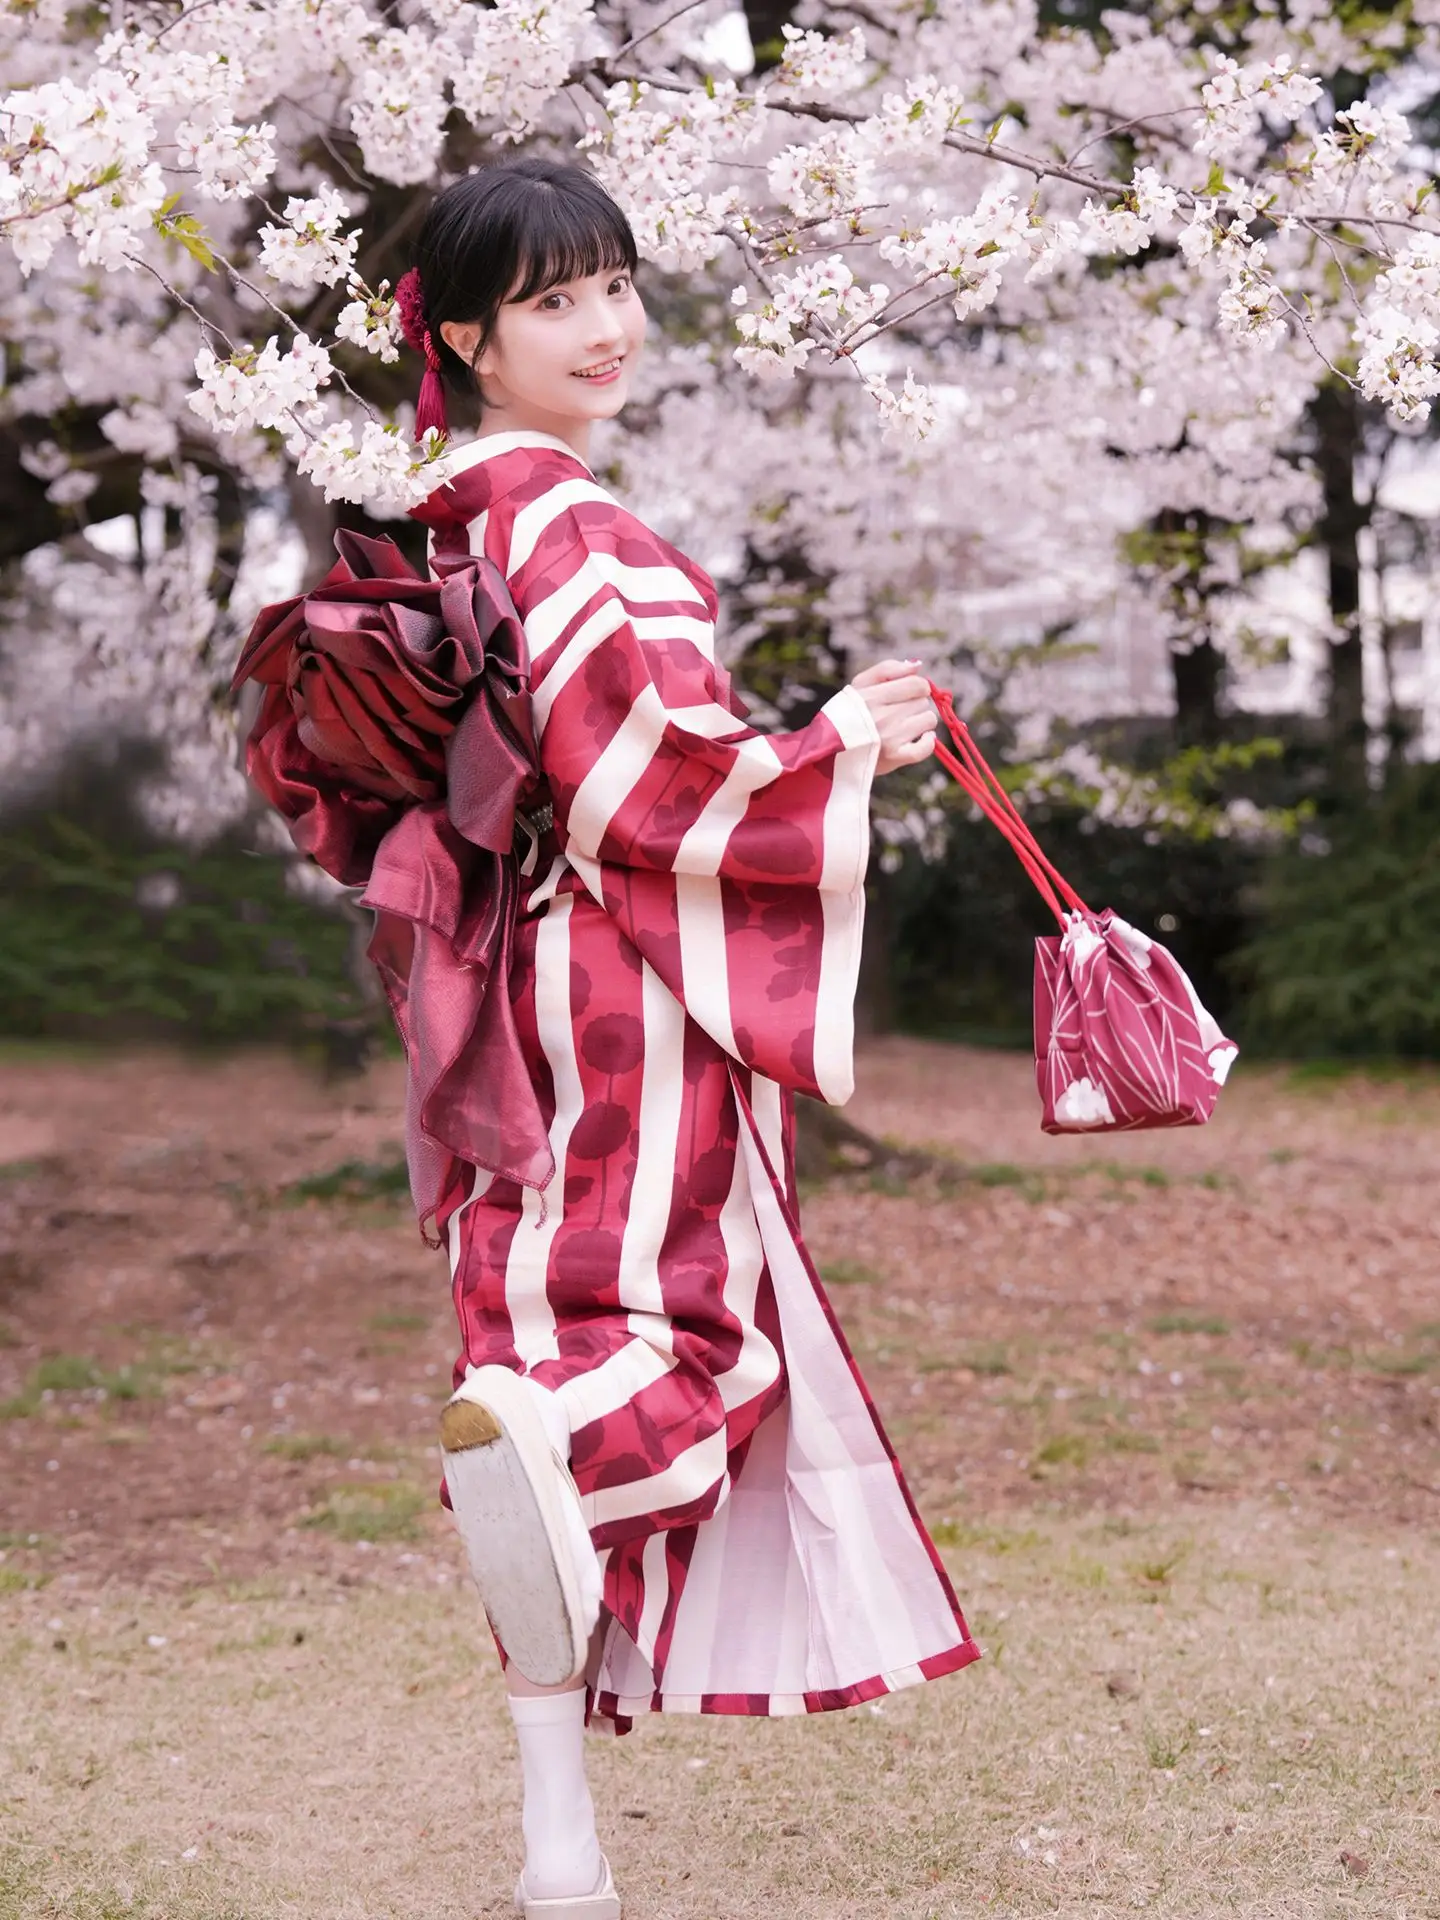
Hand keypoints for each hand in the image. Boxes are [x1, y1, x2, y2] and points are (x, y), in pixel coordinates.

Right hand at [849, 658, 936, 775]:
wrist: (832, 750)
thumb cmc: (849, 713)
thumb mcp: (860, 685)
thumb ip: (887, 669)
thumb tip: (917, 665)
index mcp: (873, 696)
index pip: (917, 684)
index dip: (918, 686)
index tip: (909, 693)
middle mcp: (882, 717)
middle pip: (923, 701)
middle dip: (915, 704)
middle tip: (899, 712)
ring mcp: (890, 738)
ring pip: (928, 720)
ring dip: (921, 721)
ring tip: (904, 725)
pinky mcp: (896, 758)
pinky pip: (926, 747)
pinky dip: (928, 741)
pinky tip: (920, 737)